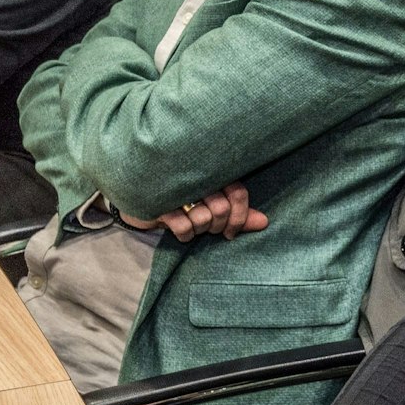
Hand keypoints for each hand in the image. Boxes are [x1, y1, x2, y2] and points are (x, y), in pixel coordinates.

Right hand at [117, 184, 268, 240]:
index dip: (240, 217)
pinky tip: (179, 229)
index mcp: (214, 170)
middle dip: (217, 226)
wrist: (139, 190)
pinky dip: (184, 234)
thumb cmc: (182, 198)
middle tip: (207, 226)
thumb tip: (264, 222)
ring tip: (190, 222)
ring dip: (198, 229)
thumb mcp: (212, 205)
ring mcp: (178, 187)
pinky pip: (184, 227)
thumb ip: (238, 212)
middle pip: (222, 210)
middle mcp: (197, 174)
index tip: (231, 232)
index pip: (239, 193)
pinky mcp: (159, 201)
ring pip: (203, 219)